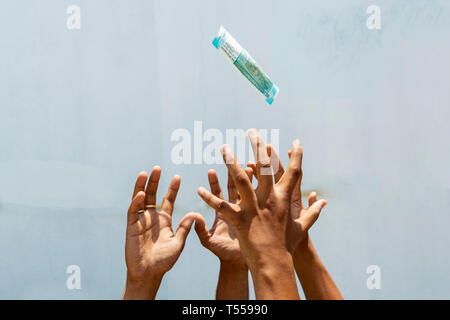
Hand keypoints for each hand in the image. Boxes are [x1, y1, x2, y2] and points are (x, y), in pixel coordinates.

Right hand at [123, 166, 196, 298]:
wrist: (149, 273)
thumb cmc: (164, 261)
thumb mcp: (178, 243)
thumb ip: (185, 228)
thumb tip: (195, 213)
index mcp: (164, 220)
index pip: (168, 200)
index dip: (172, 188)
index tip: (177, 176)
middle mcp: (152, 217)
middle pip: (153, 195)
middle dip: (155, 182)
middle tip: (158, 168)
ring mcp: (140, 221)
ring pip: (140, 199)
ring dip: (142, 186)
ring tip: (145, 173)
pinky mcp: (131, 227)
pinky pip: (133, 212)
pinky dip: (135, 202)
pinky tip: (140, 194)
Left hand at [197, 129, 301, 298]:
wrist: (275, 263)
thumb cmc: (288, 245)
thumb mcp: (302, 228)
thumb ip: (313, 213)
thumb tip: (324, 202)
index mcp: (284, 200)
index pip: (293, 173)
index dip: (297, 156)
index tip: (296, 142)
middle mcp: (269, 200)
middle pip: (265, 169)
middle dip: (259, 149)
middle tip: (252, 132)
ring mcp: (254, 208)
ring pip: (241, 181)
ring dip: (232, 163)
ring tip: (224, 147)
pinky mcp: (240, 219)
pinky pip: (222, 207)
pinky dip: (210, 199)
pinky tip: (199, 189)